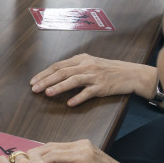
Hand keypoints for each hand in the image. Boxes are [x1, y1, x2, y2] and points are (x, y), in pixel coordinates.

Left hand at [30, 54, 155, 104]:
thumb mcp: (90, 63)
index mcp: (81, 59)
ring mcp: (95, 76)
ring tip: (47, 93)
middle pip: (62, 72)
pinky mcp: (102, 87)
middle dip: (46, 80)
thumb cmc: (108, 69)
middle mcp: (87, 65)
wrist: (130, 73)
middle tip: (34, 88)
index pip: (58, 65)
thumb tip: (55, 75)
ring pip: (73, 80)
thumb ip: (74, 67)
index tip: (33, 81)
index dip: (44, 73)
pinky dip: (78, 98)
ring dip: (59, 87)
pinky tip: (70, 103)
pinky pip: (88, 92)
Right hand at [31, 141, 143, 162]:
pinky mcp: (82, 145)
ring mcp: (82, 143)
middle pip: (53, 146)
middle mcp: (81, 145)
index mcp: (83, 154)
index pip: (55, 155)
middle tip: (24, 160)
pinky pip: (63, 147)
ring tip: (30, 159)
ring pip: (57, 145)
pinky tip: (43, 158)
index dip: (40, 161)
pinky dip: (52, 152)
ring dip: (43, 152)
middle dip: (38, 153)